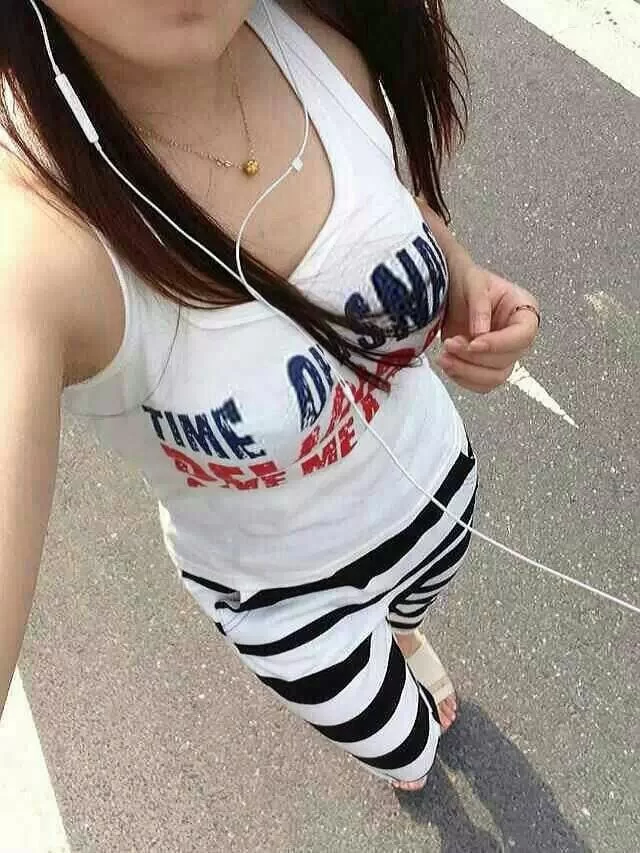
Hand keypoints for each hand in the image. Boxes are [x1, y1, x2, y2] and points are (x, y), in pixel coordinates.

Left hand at [437, 264, 539, 393]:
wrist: (449, 292)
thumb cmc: (466, 281)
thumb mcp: (473, 282)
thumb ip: (479, 305)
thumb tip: (481, 333)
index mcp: (524, 313)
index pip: (523, 335)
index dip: (499, 343)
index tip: (473, 343)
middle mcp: (518, 337)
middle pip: (507, 360)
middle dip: (475, 357)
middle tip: (450, 344)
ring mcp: (504, 354)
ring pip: (495, 378)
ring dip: (467, 372)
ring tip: (444, 357)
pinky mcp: (487, 367)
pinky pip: (481, 385)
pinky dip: (463, 379)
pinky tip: (448, 364)